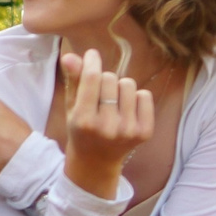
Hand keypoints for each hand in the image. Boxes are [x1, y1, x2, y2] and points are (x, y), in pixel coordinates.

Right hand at [60, 48, 152, 199]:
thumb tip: (71, 56)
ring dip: (120, 88)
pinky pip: (145, 95)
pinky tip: (126, 109)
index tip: (92, 54)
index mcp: (83, 120)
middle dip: (104, 80)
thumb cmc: (81, 128)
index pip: (92, 78)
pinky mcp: (144, 132)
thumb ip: (73, 80)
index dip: (92, 61)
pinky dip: (136, 97)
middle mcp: (106, 126)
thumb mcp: (72, 106)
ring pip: (128, 84)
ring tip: (113, 103)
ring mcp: (127, 130)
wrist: (96, 161)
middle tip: (99, 95)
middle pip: (110, 78)